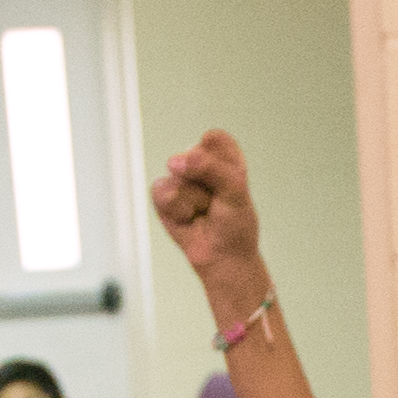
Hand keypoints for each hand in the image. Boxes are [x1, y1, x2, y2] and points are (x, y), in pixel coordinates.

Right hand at [153, 128, 266, 294]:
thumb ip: (211, 168)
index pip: (214, 139)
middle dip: (207, 185)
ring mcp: (179, 179)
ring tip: (202, 213)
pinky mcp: (163, 196)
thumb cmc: (235, 226)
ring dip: (194, 201)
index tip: (230, 183)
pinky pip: (162, 191)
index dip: (220, 161)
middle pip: (192, 156)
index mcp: (223, 157)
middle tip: (216, 203)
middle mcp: (199, 164)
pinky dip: (178, 210)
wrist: (222, 258)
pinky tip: (187, 219)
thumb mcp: (236, 192)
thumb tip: (173, 162)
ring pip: (178, 177)